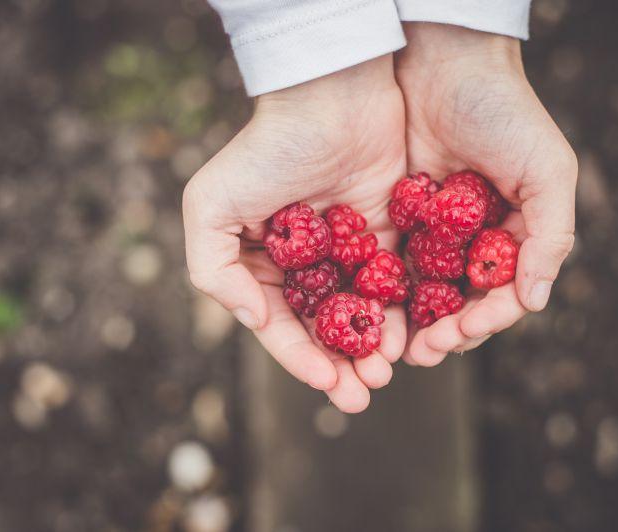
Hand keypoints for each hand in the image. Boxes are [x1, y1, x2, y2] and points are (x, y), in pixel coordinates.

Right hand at [182, 56, 407, 412]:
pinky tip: (407, 337)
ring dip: (371, 350)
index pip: (278, 324)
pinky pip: (393, 286)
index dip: (300, 358)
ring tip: (384, 373)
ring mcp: (345, 252)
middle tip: (361, 395)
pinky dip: (398, 315)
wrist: (334, 96)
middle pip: (321, 330)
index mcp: (260, 262)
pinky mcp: (386, 236)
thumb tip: (252, 319)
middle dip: (340, 366)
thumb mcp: (211, 205)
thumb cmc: (267, 148)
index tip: (328, 383)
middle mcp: (302, 264)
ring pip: (359, 316)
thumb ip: (213, 270)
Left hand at [395, 23, 576, 364]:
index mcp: (516, 235)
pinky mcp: (399, 219)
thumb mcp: (548, 170)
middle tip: (420, 354)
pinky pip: (391, 263)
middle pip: (461, 302)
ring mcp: (436, 233)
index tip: (458, 334)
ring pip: (424, 292)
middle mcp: (476, 241)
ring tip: (393, 348)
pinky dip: (383, 291)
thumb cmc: (507, 113)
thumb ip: (551, 236)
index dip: (484, 319)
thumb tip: (536, 301)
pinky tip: (368, 310)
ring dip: (411, 324)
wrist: (446, 64)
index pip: (503, 293)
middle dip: (444, 333)